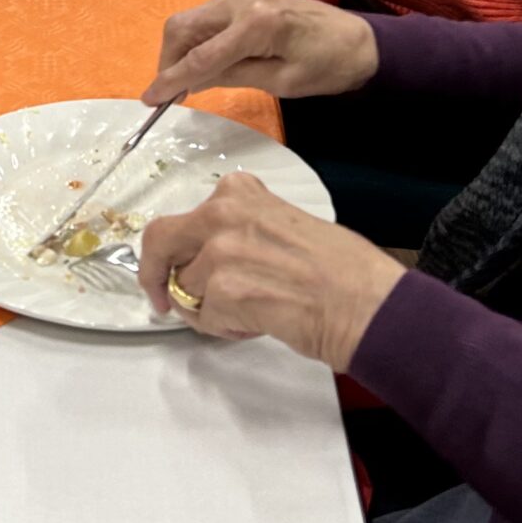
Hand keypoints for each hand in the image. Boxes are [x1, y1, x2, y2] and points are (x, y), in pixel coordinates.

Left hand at [137, 173, 403, 370]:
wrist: (368, 304)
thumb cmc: (342, 271)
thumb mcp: (285, 221)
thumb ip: (242, 228)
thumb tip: (208, 254)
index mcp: (239, 194)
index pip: (184, 218)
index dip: (175, 248)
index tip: (171, 265)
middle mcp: (223, 214)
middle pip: (158, 241)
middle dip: (153, 274)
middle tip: (161, 300)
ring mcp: (220, 252)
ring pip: (184, 289)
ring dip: (208, 309)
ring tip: (250, 313)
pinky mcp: (224, 292)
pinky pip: (203, 318)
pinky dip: (224, 329)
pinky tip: (258, 324)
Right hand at [141, 0, 378, 106]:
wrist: (357, 39)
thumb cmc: (327, 66)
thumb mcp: (280, 82)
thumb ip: (231, 77)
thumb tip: (189, 82)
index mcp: (257, 23)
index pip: (200, 56)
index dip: (171, 80)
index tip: (149, 100)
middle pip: (182, 27)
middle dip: (168, 61)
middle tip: (167, 94)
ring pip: (188, 19)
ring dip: (179, 50)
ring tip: (184, 81)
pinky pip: (203, 15)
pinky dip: (195, 39)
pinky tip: (202, 61)